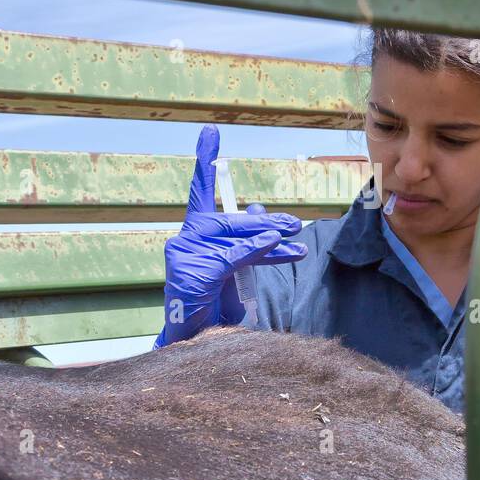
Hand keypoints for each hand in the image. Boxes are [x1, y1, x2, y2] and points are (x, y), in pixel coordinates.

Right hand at [155, 124, 306, 345]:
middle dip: (265, 222)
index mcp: (193, 238)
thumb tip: (257, 208)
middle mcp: (183, 242)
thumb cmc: (212, 309)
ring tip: (294, 239)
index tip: (210, 133)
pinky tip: (276, 244)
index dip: (204, 162)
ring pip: (233, 238)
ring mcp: (184, 256)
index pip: (200, 193)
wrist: (194, 346)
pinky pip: (233, 256)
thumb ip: (243, 239)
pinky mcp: (193, 273)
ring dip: (267, 238)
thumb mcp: (233, 268)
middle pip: (228, 220)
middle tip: (295, 225)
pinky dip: (257, 250)